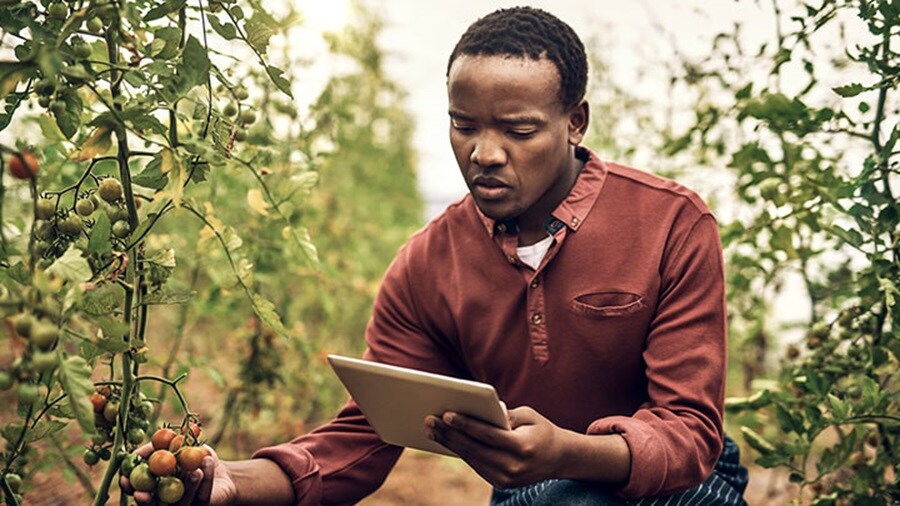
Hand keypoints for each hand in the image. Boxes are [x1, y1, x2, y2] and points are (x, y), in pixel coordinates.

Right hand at [120, 443, 236, 504]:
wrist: (219, 469)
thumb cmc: (192, 457)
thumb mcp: (174, 446)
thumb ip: (156, 448)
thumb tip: (135, 453)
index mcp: (156, 489)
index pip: (138, 493)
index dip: (129, 488)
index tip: (124, 479)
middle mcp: (168, 503)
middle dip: (144, 501)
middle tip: (141, 493)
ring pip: (180, 504)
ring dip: (185, 487)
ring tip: (194, 471)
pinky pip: (202, 496)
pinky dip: (206, 477)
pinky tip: (207, 461)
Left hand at [424, 406, 567, 488]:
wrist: (560, 459)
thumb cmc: (541, 430)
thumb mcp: (528, 416)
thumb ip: (504, 414)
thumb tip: (478, 411)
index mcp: (522, 447)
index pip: (488, 435)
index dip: (466, 425)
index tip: (447, 415)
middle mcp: (513, 466)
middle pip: (474, 449)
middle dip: (449, 434)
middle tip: (429, 420)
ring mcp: (506, 479)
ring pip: (471, 459)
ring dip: (449, 444)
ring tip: (432, 430)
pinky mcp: (501, 484)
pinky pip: (476, 465)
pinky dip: (460, 452)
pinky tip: (446, 440)